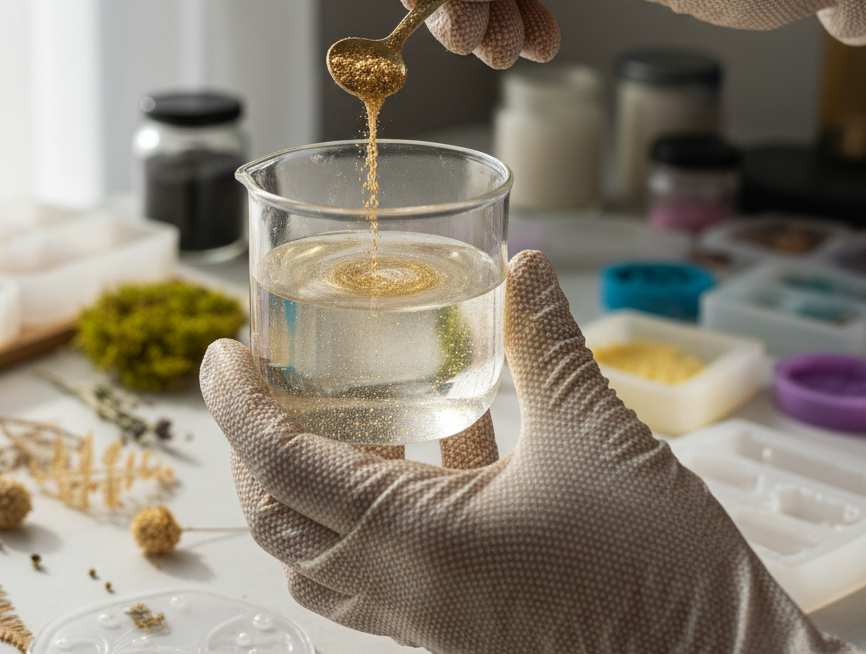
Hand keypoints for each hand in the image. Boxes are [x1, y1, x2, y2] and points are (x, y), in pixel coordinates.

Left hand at [200, 251, 855, 653]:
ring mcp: (431, 620)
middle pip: (284, 523)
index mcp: (416, 544)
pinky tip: (441, 443)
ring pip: (326, 555)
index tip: (222, 351)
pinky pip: (389, 566)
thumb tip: (523, 266)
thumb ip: (547, 341)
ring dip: (312, 483)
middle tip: (272, 378)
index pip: (283, 468)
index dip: (239, 403)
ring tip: (342, 410)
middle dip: (259, 449)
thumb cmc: (662, 572)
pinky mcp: (464, 625)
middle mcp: (406, 593)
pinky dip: (385, 501)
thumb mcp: (598, 435)